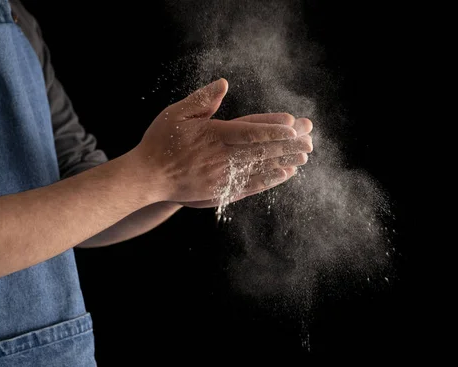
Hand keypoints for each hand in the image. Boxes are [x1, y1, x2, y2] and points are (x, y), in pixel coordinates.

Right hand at [130, 78, 312, 202]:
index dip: (272, 128)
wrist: (147, 178)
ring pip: (259, 168)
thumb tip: (223, 84)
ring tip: (304, 157)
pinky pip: (250, 185)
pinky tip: (284, 174)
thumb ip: (201, 100)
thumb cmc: (160, 143)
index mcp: (212, 135)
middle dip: (286, 145)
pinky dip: (268, 180)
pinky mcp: (220, 191)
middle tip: (309, 142)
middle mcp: (220, 157)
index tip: (293, 125)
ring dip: (283, 162)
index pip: (248, 131)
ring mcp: (221, 176)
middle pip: (259, 150)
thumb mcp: (176, 114)